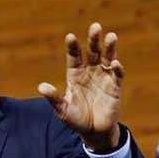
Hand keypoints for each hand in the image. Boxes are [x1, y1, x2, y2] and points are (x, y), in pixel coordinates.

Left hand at [38, 23, 123, 150]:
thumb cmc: (76, 119)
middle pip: (92, 52)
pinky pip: (117, 75)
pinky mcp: (115, 87)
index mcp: (75, 75)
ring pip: (107, 58)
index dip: (72, 47)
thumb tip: (41, 87)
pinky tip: (114, 63)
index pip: (74, 57)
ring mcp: (103, 78)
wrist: (94, 131)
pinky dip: (116, 68)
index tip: (70, 36)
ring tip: (111, 36)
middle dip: (93, 40)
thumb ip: (54, 98)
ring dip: (109, 48)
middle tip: (95, 26)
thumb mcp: (62, 110)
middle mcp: (90, 72)